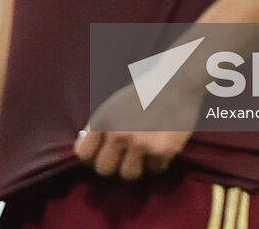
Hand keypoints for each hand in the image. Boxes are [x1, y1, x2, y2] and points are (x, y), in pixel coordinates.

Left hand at [73, 82, 191, 180]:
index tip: (101, 155)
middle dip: (114, 164)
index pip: (83, 154)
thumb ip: (98, 128)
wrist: (175, 83)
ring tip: (144, 149)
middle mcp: (118, 134)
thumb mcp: (112, 105)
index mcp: (103, 120)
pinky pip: (154, 169)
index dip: (92, 157)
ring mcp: (141, 144)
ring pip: (129, 174)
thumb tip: (84, 149)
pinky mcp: (162, 151)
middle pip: (104, 170)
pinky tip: (161, 143)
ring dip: (137, 165)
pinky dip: (158, 160)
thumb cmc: (141, 94)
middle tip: (125, 155)